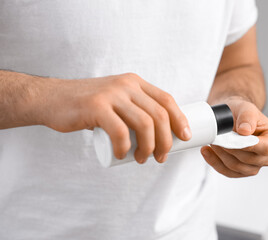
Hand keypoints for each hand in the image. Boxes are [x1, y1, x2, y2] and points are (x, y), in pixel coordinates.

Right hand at [41, 73, 190, 163]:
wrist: (52, 99)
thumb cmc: (88, 107)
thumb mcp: (116, 100)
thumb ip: (133, 107)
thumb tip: (157, 132)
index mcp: (135, 83)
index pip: (167, 100)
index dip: (181, 119)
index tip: (186, 138)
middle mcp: (126, 85)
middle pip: (159, 115)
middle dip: (167, 140)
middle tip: (161, 157)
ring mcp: (111, 94)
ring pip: (145, 123)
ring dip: (150, 147)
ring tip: (144, 160)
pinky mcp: (96, 106)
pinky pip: (120, 131)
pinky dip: (125, 148)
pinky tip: (122, 156)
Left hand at [200, 96, 267, 177]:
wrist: (232, 117)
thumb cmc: (242, 113)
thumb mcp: (246, 108)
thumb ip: (247, 117)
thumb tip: (245, 130)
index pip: (266, 148)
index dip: (249, 145)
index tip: (234, 138)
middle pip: (249, 160)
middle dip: (230, 148)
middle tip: (218, 137)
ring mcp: (255, 165)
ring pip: (237, 167)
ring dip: (221, 155)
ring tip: (212, 141)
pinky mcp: (241, 171)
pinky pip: (228, 172)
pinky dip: (215, 163)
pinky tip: (207, 152)